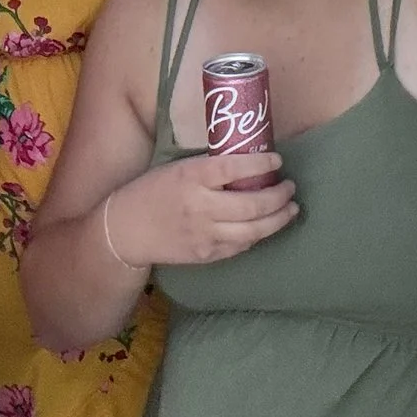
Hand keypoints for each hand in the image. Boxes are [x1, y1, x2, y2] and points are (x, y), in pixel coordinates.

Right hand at [106, 152, 298, 266]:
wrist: (126, 230)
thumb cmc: (151, 191)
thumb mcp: (177, 169)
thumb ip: (209, 168)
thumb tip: (246, 163)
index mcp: (191, 177)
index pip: (233, 168)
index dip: (260, 165)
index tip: (277, 161)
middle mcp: (200, 206)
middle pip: (251, 205)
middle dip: (278, 196)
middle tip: (290, 188)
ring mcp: (204, 234)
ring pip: (253, 230)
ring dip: (278, 219)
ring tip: (291, 209)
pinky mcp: (206, 254)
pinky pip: (240, 246)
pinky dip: (257, 235)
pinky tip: (266, 227)